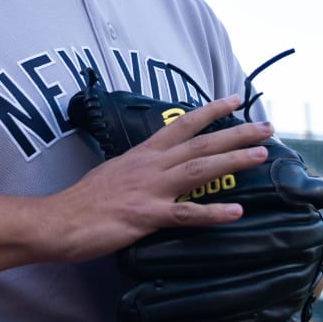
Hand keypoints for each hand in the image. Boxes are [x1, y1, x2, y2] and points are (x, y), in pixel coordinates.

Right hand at [48, 94, 273, 262]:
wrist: (56, 221)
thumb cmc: (82, 202)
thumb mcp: (113, 173)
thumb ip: (138, 169)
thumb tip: (153, 169)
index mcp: (142, 154)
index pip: (182, 124)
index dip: (211, 111)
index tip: (235, 100)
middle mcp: (150, 166)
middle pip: (201, 143)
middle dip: (236, 133)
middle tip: (267, 127)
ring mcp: (149, 189)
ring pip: (199, 170)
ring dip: (232, 161)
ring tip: (260, 156)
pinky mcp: (145, 216)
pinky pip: (185, 213)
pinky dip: (212, 212)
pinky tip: (236, 212)